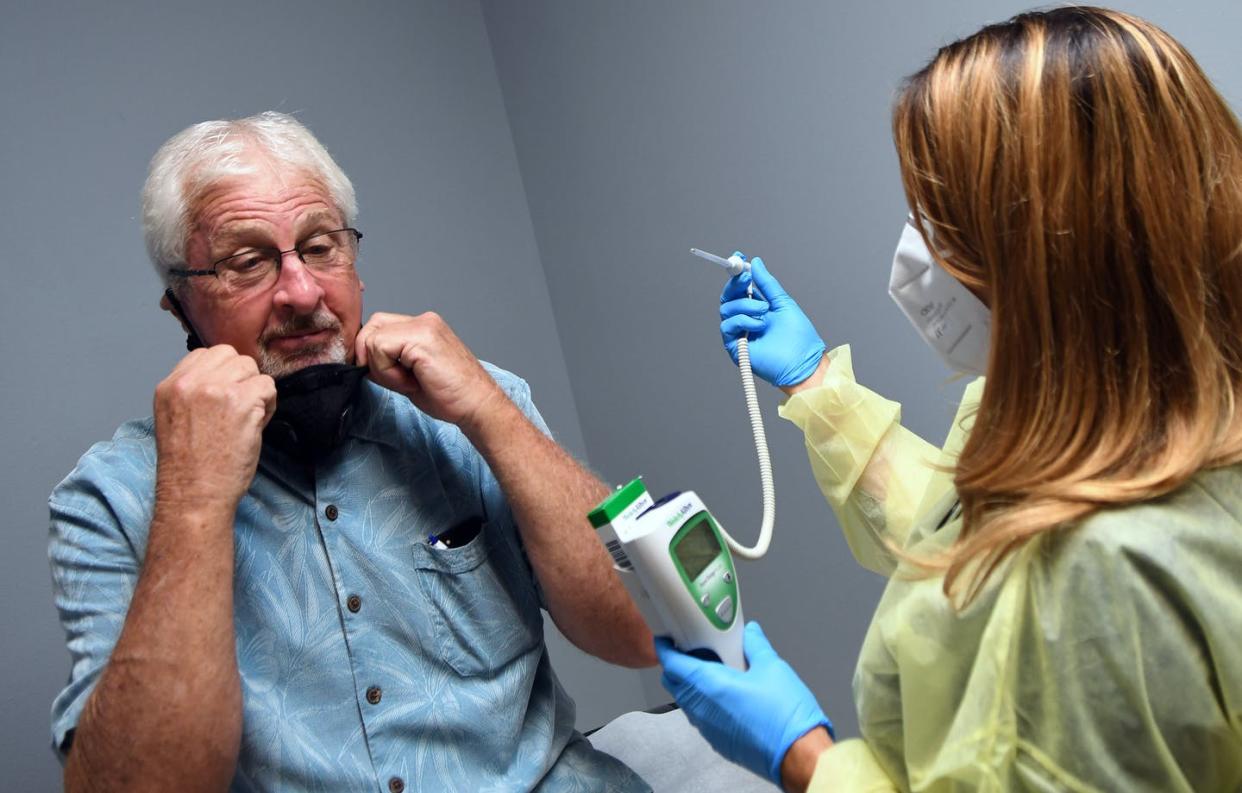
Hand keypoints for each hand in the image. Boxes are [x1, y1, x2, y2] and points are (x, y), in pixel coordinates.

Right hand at [153, 345, 276, 510]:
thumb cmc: (189, 467)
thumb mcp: (174, 419)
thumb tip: (224, 377)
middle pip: (230, 355)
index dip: (223, 374)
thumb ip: (192, 393)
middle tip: (239, 408)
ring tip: (246, 419)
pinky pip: (268, 386)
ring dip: (256, 392)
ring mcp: (216, 389)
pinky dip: (268, 406)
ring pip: (251, 369)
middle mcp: (190, 383)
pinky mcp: (241, 401)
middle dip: (241, 379)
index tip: (224, 398)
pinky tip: (255, 426)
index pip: (205, 355)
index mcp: (170, 386)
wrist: (194, 495)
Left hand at [355, 311, 507, 430]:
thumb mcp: (411, 373)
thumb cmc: (451, 396)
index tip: (391, 378)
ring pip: (372, 338)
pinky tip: (411, 383)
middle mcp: (423, 320)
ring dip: (382, 368)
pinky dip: (387, 372)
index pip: (379, 327)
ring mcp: (423, 326)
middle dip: (371, 358)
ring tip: (408, 382)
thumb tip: (361, 361)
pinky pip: (380, 348)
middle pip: (372, 327)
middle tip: (396, 380)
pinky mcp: (421, 338)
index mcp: (423, 326)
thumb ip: (390, 360)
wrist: (478, 406)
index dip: (373, 353)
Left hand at [655, 622, 831, 784]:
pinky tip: (724, 695)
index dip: (665, 648)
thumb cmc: (786, 718)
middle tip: (690, 650)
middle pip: (674, 683)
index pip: (672, 664)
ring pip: (686, 701)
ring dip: (689, 685)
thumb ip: (756, 646)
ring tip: (710, 671)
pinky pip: (699, 717)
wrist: (798, 756)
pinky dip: (702, 703)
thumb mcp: (772, 668)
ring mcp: (708, 728)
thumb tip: (750, 633)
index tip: (667, 639)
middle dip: (676, 665)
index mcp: (710, 685)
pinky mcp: (717, 742)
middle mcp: (703, 709)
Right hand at [720, 254, 825, 386]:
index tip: (739, 257)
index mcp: (757, 308)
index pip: (740, 288)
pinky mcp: (736, 347)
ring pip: (726, 309)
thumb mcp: (782, 302)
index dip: (737, 273)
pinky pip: (728, 326)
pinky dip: (743, 321)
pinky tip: (759, 325)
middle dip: (736, 284)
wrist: (803, 361)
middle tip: (747, 278)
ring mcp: (740, 333)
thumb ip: (767, 284)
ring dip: (746, 306)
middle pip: (728, 297)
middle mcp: (746, 319)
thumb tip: (756, 263)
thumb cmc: (798, 337)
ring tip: (764, 312)